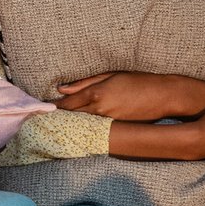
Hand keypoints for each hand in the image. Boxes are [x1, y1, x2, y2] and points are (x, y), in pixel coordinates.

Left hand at [55, 71, 204, 121]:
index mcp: (96, 94)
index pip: (66, 104)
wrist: (165, 96)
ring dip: (69, 124)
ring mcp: (108, 122)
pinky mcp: (116, 129)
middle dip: (57, 118)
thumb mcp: (111, 75)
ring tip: (54, 125)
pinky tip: (77, 129)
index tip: (39, 109)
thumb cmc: (139, 81)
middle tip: (40, 120)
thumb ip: (84, 82)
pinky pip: (94, 130)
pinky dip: (84, 128)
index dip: (52, 107)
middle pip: (71, 117)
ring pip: (81, 125)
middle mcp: (100, 110)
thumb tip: (62, 88)